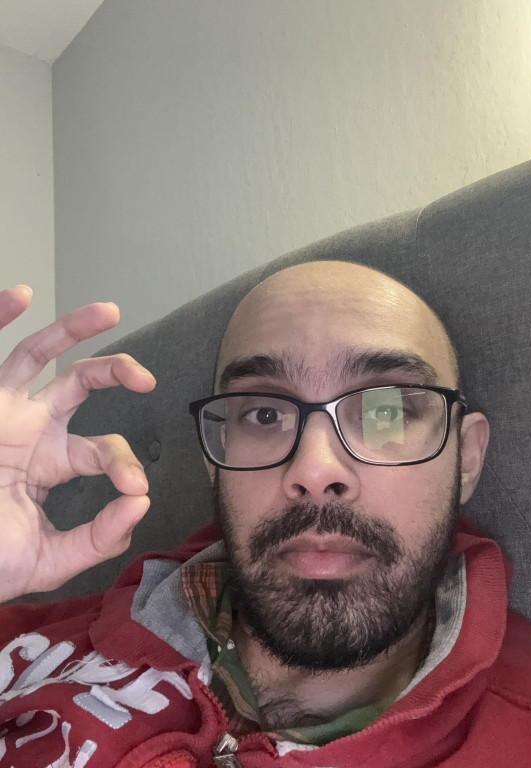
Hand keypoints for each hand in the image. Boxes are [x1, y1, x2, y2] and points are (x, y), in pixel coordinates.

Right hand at [0, 286, 156, 600]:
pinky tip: (19, 295)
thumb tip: (141, 504)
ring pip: (35, 354)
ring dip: (70, 328)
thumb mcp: (48, 559)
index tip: (135, 487)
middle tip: (145, 379)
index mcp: (50, 461)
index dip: (124, 463)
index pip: (101, 448)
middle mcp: (29, 427)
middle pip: (79, 383)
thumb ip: (97, 540)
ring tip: (109, 310)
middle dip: (116, 372)